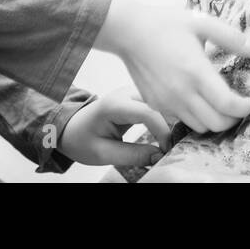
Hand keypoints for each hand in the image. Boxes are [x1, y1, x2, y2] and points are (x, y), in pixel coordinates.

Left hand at [56, 86, 172, 166]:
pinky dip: (166, 117)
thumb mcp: (104, 154)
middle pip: (158, 104)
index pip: (147, 113)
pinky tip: (170, 131)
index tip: (167, 150)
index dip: (162, 131)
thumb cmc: (83, 140)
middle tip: (176, 146)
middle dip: (172, 124)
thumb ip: (132, 156)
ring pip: (161, 102)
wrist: (73, 129)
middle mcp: (125, 93)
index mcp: (114, 106)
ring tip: (174, 140)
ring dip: (171, 119)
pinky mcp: (138, 97)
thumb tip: (160, 156)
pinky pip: (157, 104)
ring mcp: (132, 92)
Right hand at [93, 0, 249, 133]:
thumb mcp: (201, 23)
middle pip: (216, 124)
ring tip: (219, 104)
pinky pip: (181, 120)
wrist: (128, 32)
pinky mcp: (155, 105)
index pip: (228, 105)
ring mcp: (167, 102)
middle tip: (238, 105)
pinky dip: (194, 117)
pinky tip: (197, 100)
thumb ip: (231, 38)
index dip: (244, 108)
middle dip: (233, 119)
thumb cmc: (166, 24)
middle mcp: (182, 93)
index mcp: (196, 72)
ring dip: (213, 120)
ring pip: (199, 127)